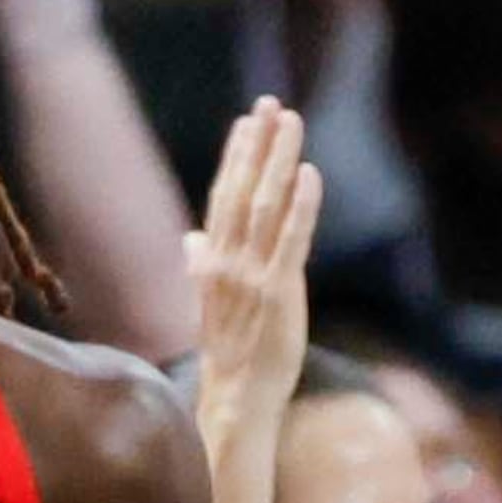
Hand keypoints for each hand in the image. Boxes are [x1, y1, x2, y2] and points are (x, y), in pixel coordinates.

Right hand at [187, 100, 321, 414]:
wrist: (236, 398)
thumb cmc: (232, 353)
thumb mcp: (211, 302)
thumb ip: (202, 264)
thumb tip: (191, 239)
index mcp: (210, 262)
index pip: (222, 197)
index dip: (235, 157)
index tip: (248, 122)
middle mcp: (225, 262)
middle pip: (242, 190)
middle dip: (258, 145)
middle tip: (272, 104)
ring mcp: (251, 276)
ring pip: (265, 205)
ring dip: (279, 160)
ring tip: (291, 123)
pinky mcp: (278, 293)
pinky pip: (291, 240)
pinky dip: (300, 204)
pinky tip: (310, 174)